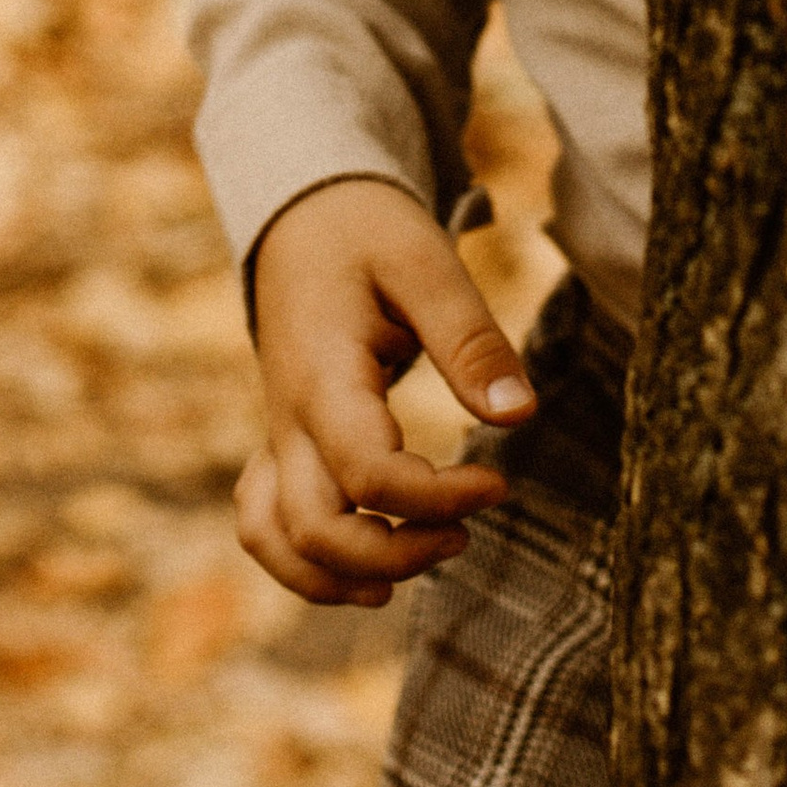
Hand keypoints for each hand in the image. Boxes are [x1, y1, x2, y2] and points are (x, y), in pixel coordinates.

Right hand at [235, 176, 536, 606]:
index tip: (499, 485)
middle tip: (466, 533)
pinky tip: (367, 565)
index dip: (437, 499)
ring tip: (417, 564)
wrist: (303, 210)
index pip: (367, 476)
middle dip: (395, 554)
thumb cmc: (367, 230)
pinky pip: (267, 521)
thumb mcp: (425, 263)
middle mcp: (289, 418)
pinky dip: (304, 559)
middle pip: (315, 530)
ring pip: (275, 539)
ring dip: (339, 576)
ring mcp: (278, 433)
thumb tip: (519, 415)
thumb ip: (470, 340)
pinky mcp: (283, 440)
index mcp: (323, 377)